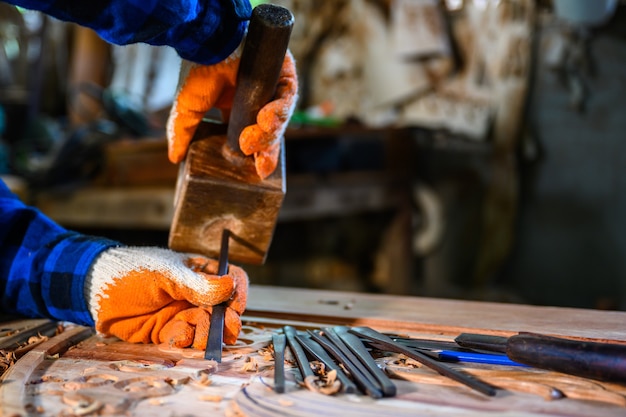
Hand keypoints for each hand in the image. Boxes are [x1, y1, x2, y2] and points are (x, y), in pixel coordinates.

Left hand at [85, 247, 247, 348]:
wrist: (93, 289)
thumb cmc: (132, 270)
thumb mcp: (167, 274)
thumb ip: (198, 284)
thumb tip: (230, 286)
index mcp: (200, 271)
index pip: (231, 279)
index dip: (238, 292)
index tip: (237, 305)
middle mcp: (195, 293)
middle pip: (223, 308)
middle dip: (228, 320)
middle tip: (227, 328)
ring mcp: (182, 313)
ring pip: (207, 327)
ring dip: (209, 333)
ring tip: (202, 336)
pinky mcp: (166, 331)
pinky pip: (185, 339)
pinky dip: (185, 341)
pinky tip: (177, 336)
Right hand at [166, 43, 297, 178]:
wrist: (207, 42)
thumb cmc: (197, 69)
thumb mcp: (188, 108)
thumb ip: (183, 132)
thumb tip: (174, 157)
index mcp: (239, 109)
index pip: (255, 138)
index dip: (259, 155)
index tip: (259, 171)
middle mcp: (259, 99)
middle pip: (272, 132)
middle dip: (268, 150)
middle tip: (261, 165)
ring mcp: (273, 86)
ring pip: (281, 118)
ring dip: (270, 133)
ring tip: (253, 140)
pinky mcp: (284, 73)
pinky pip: (289, 96)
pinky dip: (279, 110)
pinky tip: (264, 117)